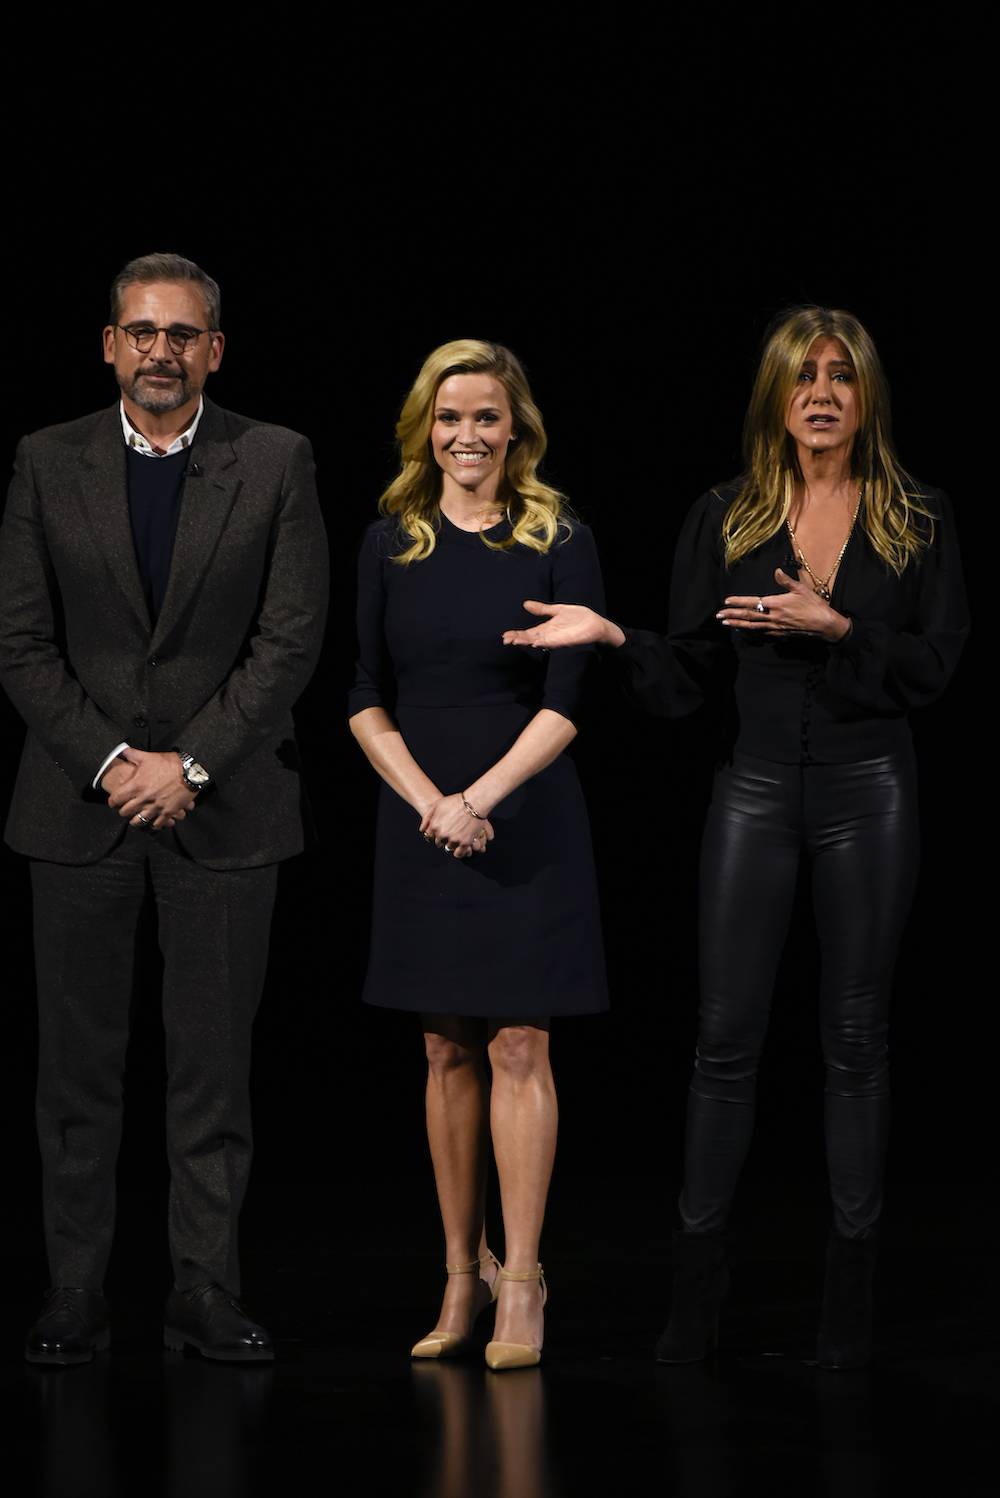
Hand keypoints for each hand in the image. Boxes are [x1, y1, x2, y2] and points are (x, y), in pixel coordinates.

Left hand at [104, 748, 196, 829]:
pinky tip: (153, 821)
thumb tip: (122, 750)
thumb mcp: (148, 757)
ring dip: (136, 820)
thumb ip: (132, 754)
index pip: (116, 799)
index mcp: (136, 785)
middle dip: (123, 811)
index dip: (112, 801)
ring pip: (139, 821)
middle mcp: (143, 799)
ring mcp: (156, 807)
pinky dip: (154, 824)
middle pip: (125, 812)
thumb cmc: (169, 763)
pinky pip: (157, 824)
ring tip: (136, 818)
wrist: (190, 771)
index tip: (113, 802)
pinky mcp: (168, 812)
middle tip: (125, 809)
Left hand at [419, 794, 495, 858]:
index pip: (429, 836)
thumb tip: (422, 830)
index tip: (439, 832)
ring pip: (449, 847)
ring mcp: (454, 839)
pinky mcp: (465, 842)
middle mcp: (442, 834)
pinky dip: (458, 852)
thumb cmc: (456, 801)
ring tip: (457, 836)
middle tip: (449, 832)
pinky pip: (459, 853)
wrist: (474, 802)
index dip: (434, 833)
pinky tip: (460, 848)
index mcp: (434, 826)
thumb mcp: (437, 804)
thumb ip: (427, 817)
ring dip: (451, 843)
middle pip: (439, 842)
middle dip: (443, 838)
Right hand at [502, 601, 624, 649]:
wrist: (595, 623)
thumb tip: (525, 604)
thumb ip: (542, 609)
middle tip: (505, 640)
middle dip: (517, 639)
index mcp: (546, 628)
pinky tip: (536, 642)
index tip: (505, 635)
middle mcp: (549, 635)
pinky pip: (553, 642)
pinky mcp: (565, 640)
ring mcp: (556, 639)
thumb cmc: (578, 617)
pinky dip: (544, 642)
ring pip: (538, 641)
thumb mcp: (557, 610)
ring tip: (515, 641)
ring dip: (527, 642)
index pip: (528, 632)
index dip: (517, 634)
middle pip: (530, 638)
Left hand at [716, 568, 850, 641]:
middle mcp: (773, 617)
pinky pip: (761, 633)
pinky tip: (744, 630)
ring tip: (725, 623)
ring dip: (737, 624)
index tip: (726, 601)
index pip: (753, 602)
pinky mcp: (780, 634)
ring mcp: (776, 627)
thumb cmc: (815, 605)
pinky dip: (750, 631)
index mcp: (777, 604)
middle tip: (718, 616)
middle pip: (748, 616)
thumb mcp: (802, 589)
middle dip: (732, 615)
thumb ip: (786, 581)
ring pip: (752, 626)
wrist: (825, 625)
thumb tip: (776, 571)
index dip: (738, 602)